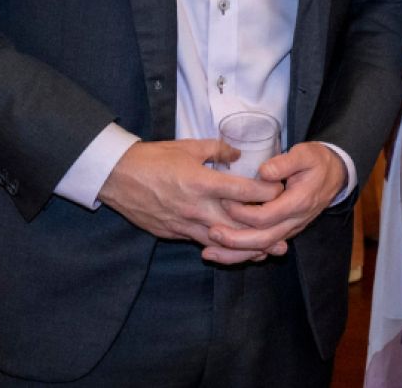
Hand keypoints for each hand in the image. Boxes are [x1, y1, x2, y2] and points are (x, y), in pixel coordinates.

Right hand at [96, 139, 280, 262]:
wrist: (116, 176)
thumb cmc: (154, 158)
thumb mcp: (189, 147)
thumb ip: (218, 150)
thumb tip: (238, 154)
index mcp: (202, 182)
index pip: (243, 193)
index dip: (266, 194)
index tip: (281, 192)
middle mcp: (196, 207)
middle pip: (236, 225)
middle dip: (262, 233)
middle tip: (285, 237)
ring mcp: (183, 224)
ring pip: (220, 241)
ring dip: (244, 248)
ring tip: (266, 253)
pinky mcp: (172, 233)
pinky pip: (200, 243)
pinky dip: (219, 248)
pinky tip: (233, 250)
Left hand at [207, 142, 346, 263]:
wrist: (335, 175)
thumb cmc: (316, 161)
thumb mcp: (305, 154)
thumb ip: (285, 162)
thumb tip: (263, 172)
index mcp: (299, 202)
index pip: (267, 216)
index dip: (243, 212)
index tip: (225, 200)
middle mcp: (295, 221)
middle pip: (263, 239)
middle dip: (235, 240)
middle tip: (211, 233)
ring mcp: (291, 229)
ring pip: (262, 249)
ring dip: (235, 254)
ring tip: (208, 253)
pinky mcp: (284, 231)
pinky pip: (263, 247)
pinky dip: (242, 253)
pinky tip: (222, 253)